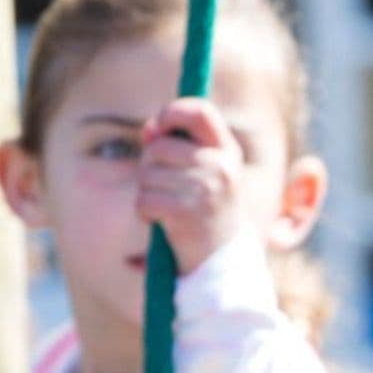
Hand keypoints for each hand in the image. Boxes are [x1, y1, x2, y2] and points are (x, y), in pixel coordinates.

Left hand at [136, 98, 245, 274]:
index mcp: (228, 152)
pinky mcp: (185, 211)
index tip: (157, 130)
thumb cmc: (208, 212)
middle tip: (169, 189)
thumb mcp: (208, 173)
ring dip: (148, 192)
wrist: (222, 260)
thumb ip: (180, 146)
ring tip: (171, 208)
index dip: (171, 112)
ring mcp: (205, 189)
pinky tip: (164, 223)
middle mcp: (221, 167)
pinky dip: (145, 213)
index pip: (199, 111)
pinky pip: (144, 199)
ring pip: (147, 174)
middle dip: (151, 167)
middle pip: (158, 147)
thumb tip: (148, 131)